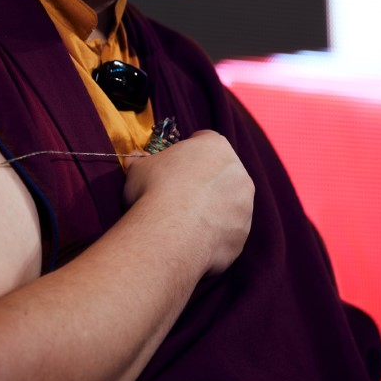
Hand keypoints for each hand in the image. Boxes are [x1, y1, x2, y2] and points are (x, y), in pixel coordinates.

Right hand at [124, 130, 253, 274]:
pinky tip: (194, 240)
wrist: (170, 233)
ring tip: (187, 222)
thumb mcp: (138, 168)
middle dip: (206, 181)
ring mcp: (245, 205)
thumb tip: (135, 160)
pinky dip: (215, 234)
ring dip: (214, 208)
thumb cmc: (154, 190)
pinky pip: (229, 231)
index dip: (189, 152)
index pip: (205, 140)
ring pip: (230, 203)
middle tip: (181, 195)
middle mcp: (238, 172)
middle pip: (222, 172)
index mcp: (215, 146)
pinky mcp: (242, 233)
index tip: (176, 165)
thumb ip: (142, 161)